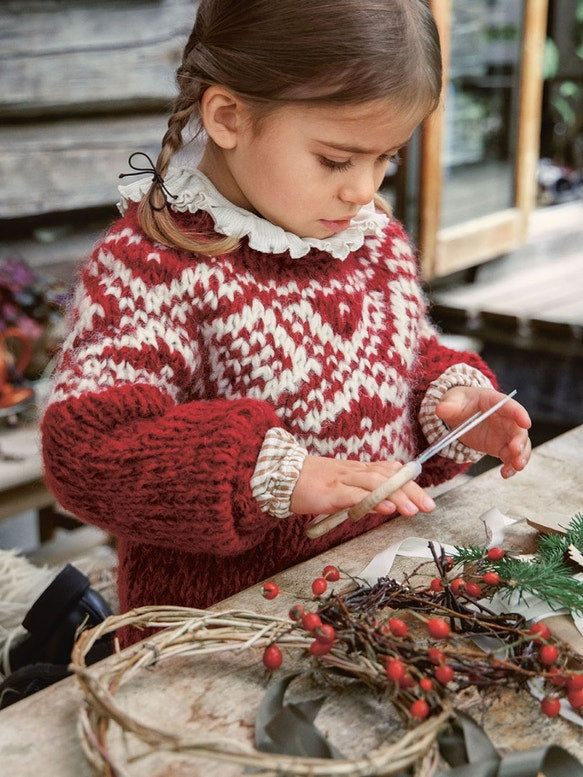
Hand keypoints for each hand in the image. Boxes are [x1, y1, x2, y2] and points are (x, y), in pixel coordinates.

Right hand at [290, 456, 435, 516]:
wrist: (283, 477)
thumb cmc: (314, 485)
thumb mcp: (344, 488)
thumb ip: (366, 494)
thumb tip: (389, 504)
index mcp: (359, 470)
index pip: (391, 472)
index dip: (410, 483)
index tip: (426, 498)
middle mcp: (355, 471)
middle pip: (388, 476)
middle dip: (411, 491)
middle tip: (429, 506)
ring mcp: (343, 480)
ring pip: (375, 484)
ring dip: (396, 496)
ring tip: (412, 510)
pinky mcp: (331, 492)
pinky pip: (354, 495)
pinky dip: (371, 501)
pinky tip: (385, 508)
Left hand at [436, 386, 531, 477]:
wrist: (460, 413)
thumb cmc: (461, 402)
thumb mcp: (453, 400)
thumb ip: (448, 405)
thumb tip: (440, 409)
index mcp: (495, 402)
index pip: (510, 406)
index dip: (519, 414)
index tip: (526, 423)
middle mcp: (506, 418)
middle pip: (518, 429)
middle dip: (520, 440)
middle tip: (515, 450)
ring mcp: (505, 434)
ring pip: (520, 445)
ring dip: (521, 456)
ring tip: (516, 466)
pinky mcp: (501, 447)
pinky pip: (510, 457)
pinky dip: (510, 466)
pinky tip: (505, 473)